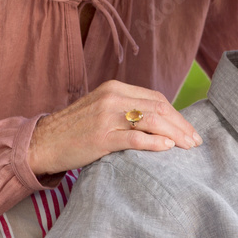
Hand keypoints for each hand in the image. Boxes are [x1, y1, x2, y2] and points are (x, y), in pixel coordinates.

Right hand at [27, 79, 202, 175]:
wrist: (41, 142)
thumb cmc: (73, 130)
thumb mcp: (100, 110)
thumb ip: (125, 110)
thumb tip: (158, 122)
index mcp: (114, 88)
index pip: (155, 98)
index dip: (176, 114)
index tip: (189, 129)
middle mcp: (112, 97)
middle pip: (158, 107)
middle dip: (181, 125)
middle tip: (195, 140)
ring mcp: (106, 116)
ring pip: (151, 120)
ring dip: (175, 134)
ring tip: (188, 147)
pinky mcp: (100, 137)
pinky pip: (135, 138)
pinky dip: (154, 142)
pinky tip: (167, 148)